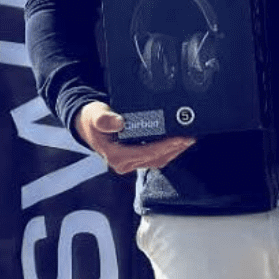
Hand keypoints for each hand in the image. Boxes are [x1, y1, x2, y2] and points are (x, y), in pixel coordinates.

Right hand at [75, 101, 195, 174]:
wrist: (88, 124)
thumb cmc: (92, 119)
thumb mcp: (96, 115)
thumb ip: (104, 119)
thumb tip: (118, 122)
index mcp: (116, 156)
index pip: (147, 153)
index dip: (165, 146)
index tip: (179, 138)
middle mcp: (124, 163)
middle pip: (156, 159)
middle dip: (175, 149)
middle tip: (190, 137)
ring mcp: (131, 162)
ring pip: (159, 160)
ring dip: (175, 151)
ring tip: (189, 139)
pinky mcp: (136, 158)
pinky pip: (156, 157)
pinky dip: (168, 149)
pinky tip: (178, 141)